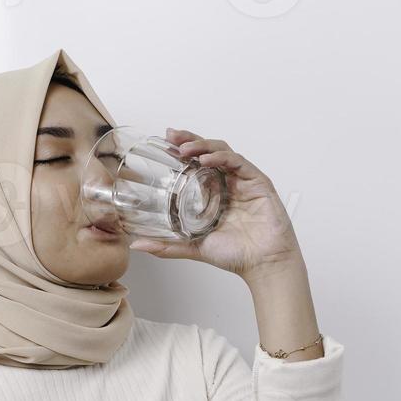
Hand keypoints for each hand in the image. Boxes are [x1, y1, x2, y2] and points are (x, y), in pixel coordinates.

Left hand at [128, 127, 302, 278]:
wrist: (263, 264)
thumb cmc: (235, 255)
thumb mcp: (194, 247)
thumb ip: (167, 245)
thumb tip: (137, 245)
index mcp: (214, 194)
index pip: (196, 164)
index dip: (181, 150)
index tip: (164, 142)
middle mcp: (228, 183)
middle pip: (208, 151)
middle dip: (190, 140)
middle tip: (171, 136)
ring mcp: (243, 181)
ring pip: (222, 151)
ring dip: (203, 146)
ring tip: (185, 148)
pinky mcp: (258, 182)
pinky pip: (238, 162)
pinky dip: (222, 157)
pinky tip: (208, 159)